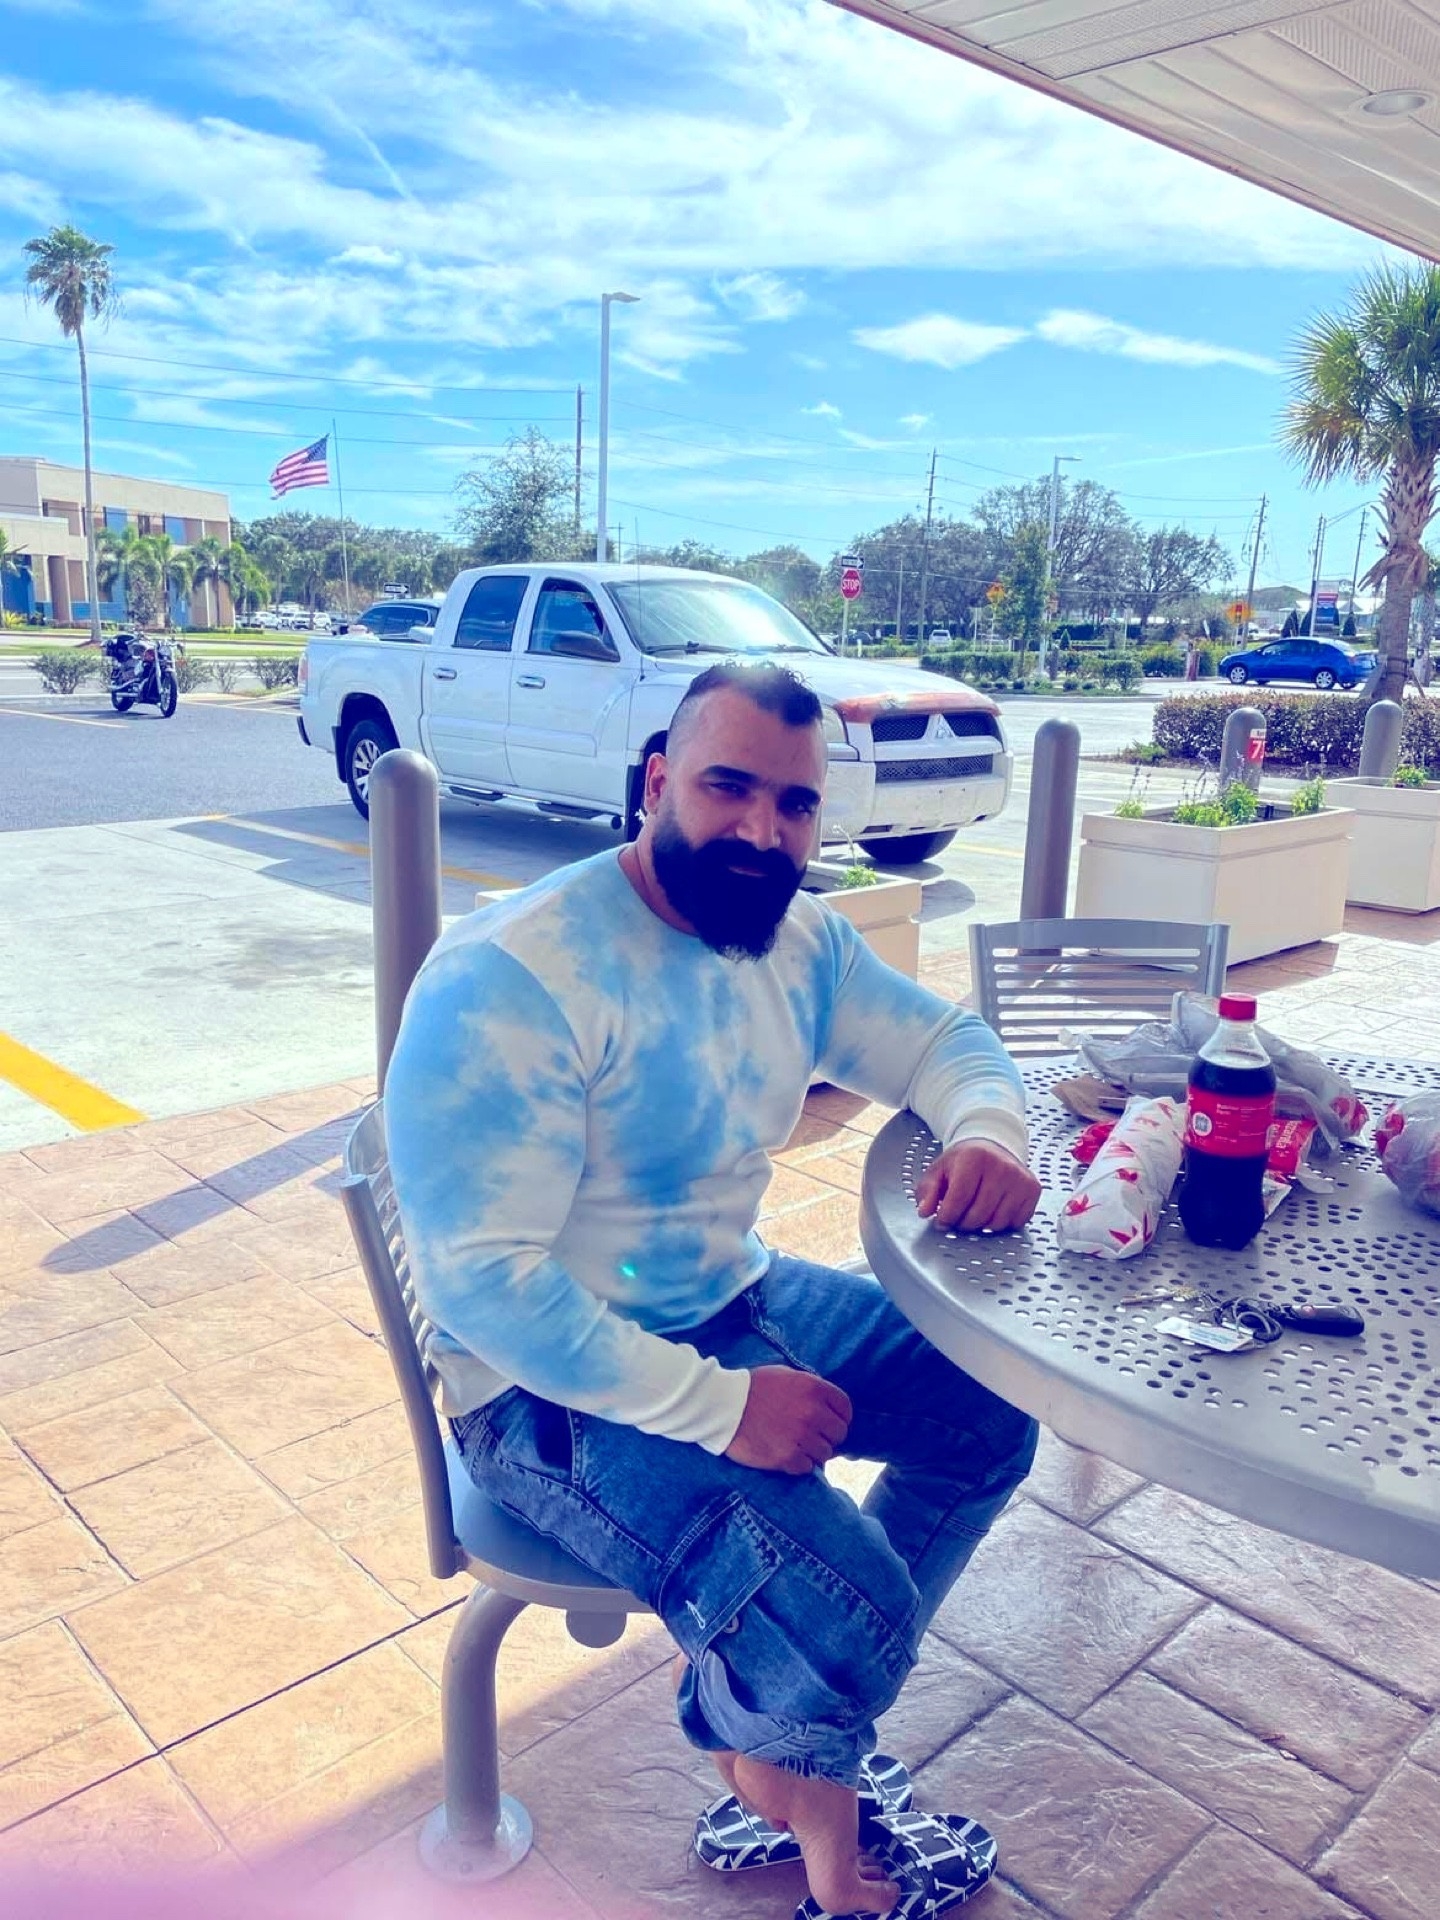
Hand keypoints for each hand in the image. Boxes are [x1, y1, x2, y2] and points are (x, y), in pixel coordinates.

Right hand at [725, 1365, 851, 1474]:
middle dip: (828, 1436)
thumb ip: (810, 1388)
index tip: (831, 1422)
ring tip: (797, 1446)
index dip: (841, 1417)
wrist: (723, 1406)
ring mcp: (800, 1436)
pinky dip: (799, 1464)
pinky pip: (807, 1467)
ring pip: (824, 1453)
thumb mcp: (786, 1375)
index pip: (845, 1408)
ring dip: (813, 1452)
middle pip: (839, 1433)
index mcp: (813, 1388)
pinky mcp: (786, 1457)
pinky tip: (786, 1455)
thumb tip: (828, 1405)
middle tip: (812, 1436)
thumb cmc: (753, 1388)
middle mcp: (812, 1412)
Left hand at [916, 1139, 1040, 1233]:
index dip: (946, 1217)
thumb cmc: (964, 1161)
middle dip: (963, 1223)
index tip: (942, 1219)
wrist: (993, 1146)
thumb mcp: (939, 1171)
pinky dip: (1002, 1223)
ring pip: (997, 1222)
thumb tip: (924, 1211)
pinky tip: (994, 1209)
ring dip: (982, 1225)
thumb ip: (927, 1191)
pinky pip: (1015, 1222)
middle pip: (978, 1215)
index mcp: (974, 1158)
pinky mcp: (1033, 1189)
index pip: (958, 1199)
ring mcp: (1019, 1178)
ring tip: (975, 1211)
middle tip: (959, 1216)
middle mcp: (1001, 1166)